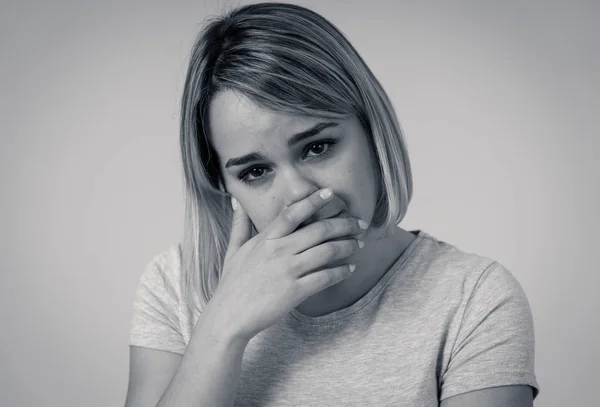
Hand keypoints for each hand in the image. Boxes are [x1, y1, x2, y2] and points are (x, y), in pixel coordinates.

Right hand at [209, 188, 365, 341]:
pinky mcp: (295, 292)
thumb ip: (239, 225)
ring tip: (359, 244)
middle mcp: (279, 251)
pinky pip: (326, 277)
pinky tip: (349, 268)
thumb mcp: (233, 251)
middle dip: (344, 224)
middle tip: (359, 223)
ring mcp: (288, 271)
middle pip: (319, 230)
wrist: (229, 317)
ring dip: (348, 246)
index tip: (330, 193)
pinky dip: (341, 271)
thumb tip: (236, 201)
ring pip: (327, 251)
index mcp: (265, 239)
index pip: (293, 213)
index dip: (313, 201)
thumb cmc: (231, 284)